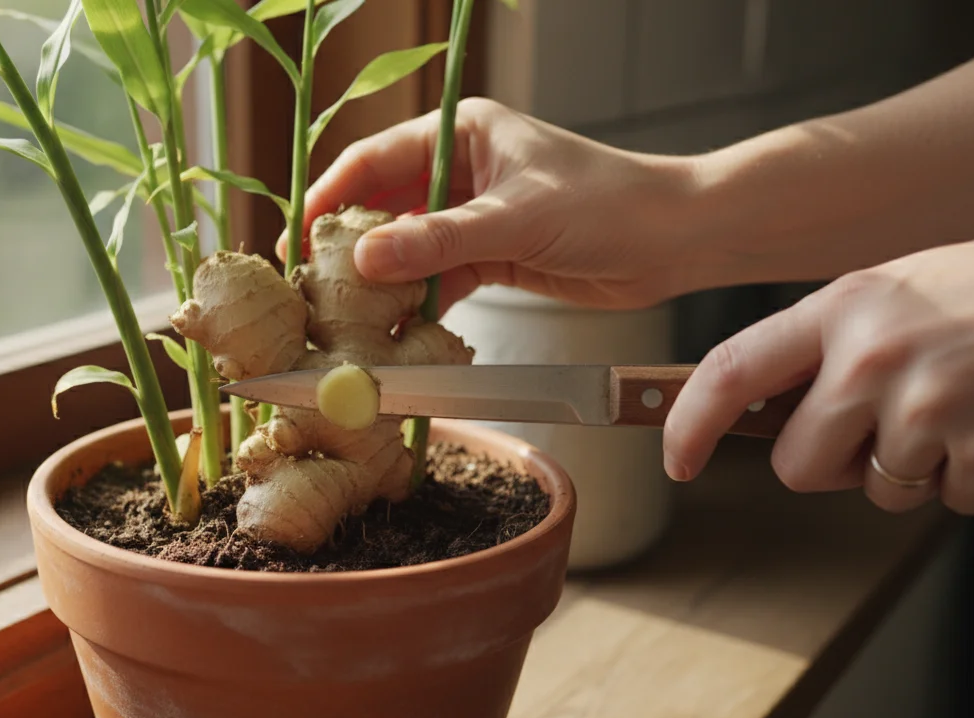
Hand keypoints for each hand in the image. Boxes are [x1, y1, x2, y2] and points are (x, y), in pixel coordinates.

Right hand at [282, 98, 720, 312]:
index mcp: (460, 134)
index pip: (375, 159)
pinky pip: (438, 278)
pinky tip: (396, 327)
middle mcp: (460, 170)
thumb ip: (439, 242)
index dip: (332, 197)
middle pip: (384, 206)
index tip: (299, 238)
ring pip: (408, 248)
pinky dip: (418, 302)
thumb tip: (365, 258)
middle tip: (314, 286)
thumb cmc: (608, 205)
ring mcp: (474, 216)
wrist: (675, 241)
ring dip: (382, 281)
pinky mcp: (491, 256)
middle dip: (350, 245)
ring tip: (347, 315)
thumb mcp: (516, 219)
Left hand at [664, 240, 973, 513]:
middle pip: (798, 465)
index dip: (689, 424)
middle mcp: (874, 356)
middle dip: (833, 464)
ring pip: (879, 489)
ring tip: (963, 407)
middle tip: (887, 426)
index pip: (731, 370)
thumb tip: (768, 410)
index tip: (676, 462)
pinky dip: (971, 478)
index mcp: (845, 307)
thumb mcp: (900, 293)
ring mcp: (930, 405)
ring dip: (916, 469)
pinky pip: (949, 500)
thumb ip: (834, 341)